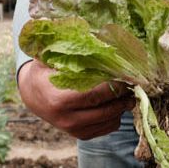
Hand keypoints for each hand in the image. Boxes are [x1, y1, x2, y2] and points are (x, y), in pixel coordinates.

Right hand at [17, 59, 134, 139]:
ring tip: (128, 92)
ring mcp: (74, 129)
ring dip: (122, 106)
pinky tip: (116, 102)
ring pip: (110, 121)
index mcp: (59, 99)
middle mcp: (67, 119)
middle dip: (124, 97)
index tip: (128, 75)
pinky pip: (107, 128)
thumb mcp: (51, 58)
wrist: (32, 95)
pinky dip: (116, 115)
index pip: (95, 95)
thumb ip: (69, 49)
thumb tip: (96, 34)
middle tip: (135, 84)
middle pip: (106, 110)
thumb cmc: (45, 71)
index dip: (115, 86)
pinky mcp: (80, 135)